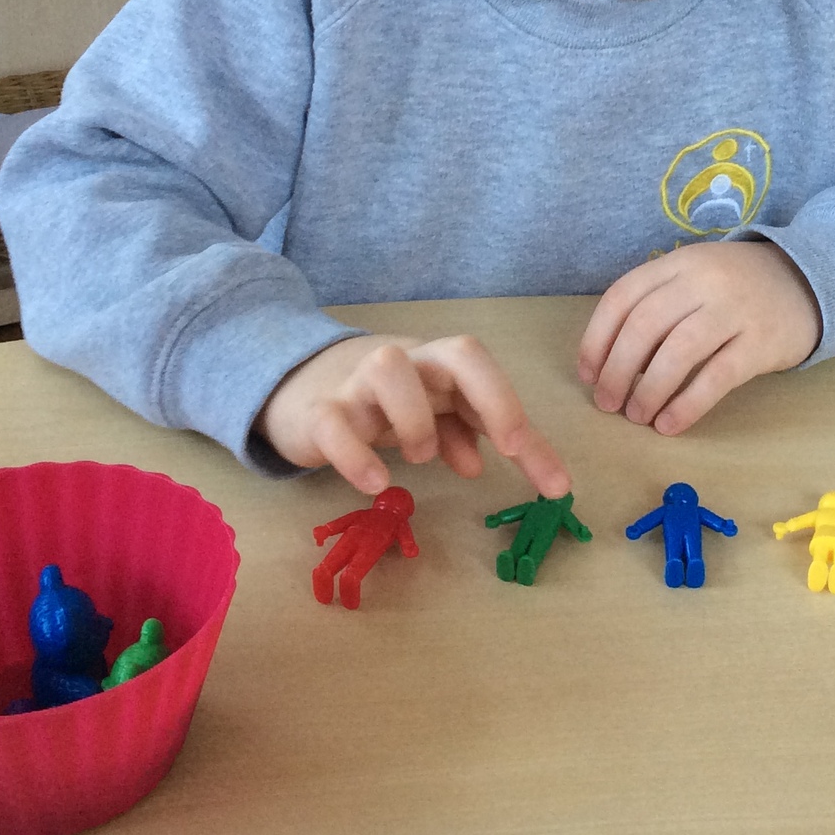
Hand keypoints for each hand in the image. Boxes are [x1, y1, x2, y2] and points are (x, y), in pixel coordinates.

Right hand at [258, 334, 571, 497]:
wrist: (300, 387)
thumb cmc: (384, 401)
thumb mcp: (433, 414)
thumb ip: (464, 434)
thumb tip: (481, 465)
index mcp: (440, 364)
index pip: (486, 370)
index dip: (511, 406)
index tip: (533, 464)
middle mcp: (406, 362)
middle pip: (458, 352)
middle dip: (492, 397)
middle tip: (506, 447)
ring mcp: (358, 382)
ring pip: (388, 369)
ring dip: (417, 419)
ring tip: (423, 457)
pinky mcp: (319, 414)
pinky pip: (334, 424)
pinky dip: (357, 455)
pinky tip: (376, 483)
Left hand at [578, 240, 821, 435]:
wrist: (809, 281)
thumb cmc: (736, 288)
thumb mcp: (694, 278)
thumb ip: (656, 305)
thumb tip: (611, 362)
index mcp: (678, 263)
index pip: (622, 297)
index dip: (597, 339)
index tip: (587, 374)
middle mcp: (703, 281)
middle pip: (645, 326)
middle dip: (617, 370)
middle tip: (607, 403)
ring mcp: (735, 310)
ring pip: (678, 352)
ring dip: (648, 390)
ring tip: (636, 417)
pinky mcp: (761, 343)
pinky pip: (716, 378)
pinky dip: (687, 404)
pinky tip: (669, 424)